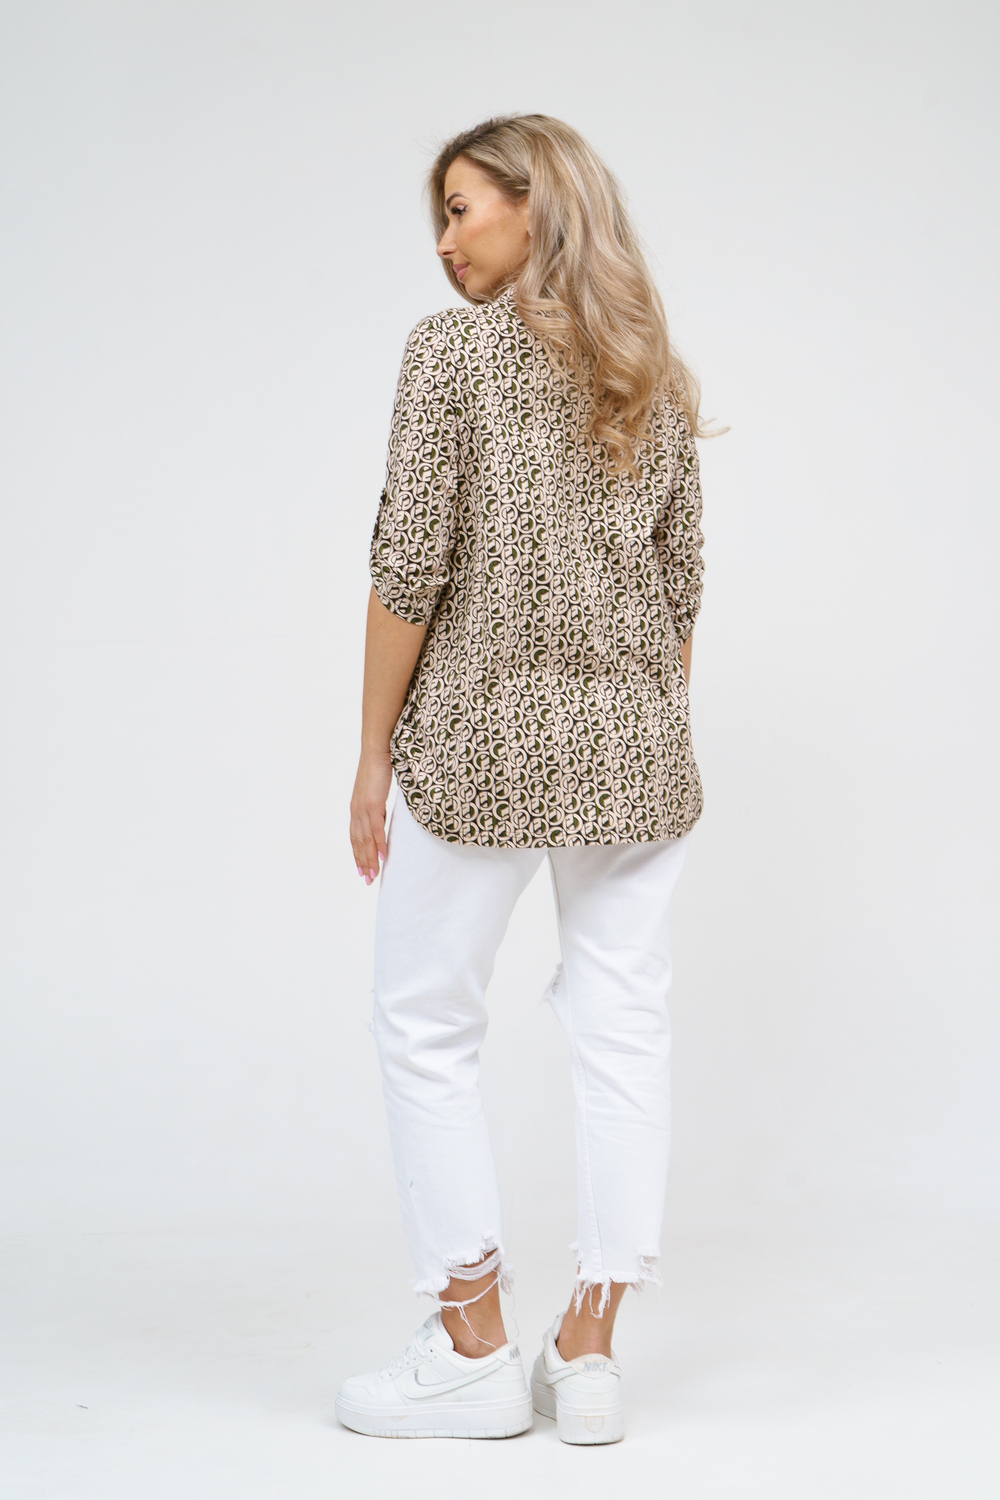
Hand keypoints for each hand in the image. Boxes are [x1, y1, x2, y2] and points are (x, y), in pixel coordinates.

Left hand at [350, 749, 392, 883]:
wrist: (377, 750)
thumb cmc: (378, 767)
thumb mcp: (377, 792)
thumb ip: (377, 806)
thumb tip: (382, 816)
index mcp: (356, 809)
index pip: (356, 837)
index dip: (358, 855)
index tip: (363, 870)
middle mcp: (356, 811)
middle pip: (358, 843)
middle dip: (363, 863)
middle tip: (368, 880)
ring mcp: (363, 808)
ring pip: (365, 840)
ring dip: (370, 859)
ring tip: (374, 875)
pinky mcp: (373, 804)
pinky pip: (377, 829)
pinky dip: (379, 844)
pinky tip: (383, 856)